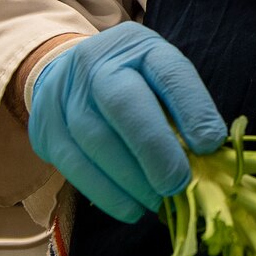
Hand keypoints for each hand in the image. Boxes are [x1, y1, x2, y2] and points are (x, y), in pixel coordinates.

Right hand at [28, 22, 226, 222]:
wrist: (67, 75)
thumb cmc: (131, 85)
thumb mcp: (160, 83)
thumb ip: (181, 114)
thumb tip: (206, 161)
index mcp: (139, 47)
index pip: (169, 72)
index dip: (193, 108)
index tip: (210, 145)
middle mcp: (97, 62)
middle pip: (123, 103)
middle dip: (155, 149)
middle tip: (178, 184)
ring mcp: (64, 93)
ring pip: (95, 139)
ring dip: (131, 180)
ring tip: (158, 202)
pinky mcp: (45, 127)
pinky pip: (73, 165)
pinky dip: (106, 193)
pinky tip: (131, 208)